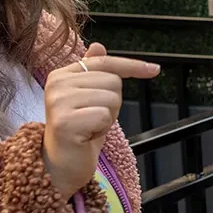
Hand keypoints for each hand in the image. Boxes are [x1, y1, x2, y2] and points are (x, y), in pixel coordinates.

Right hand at [43, 43, 158, 196]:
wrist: (60, 166)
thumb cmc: (79, 133)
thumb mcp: (89, 99)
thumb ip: (93, 72)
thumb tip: (99, 46)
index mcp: (62, 75)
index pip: (105, 63)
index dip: (132, 65)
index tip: (155, 70)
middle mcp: (57, 83)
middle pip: (113, 82)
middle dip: (113, 104)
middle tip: (93, 119)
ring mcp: (59, 102)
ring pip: (111, 98)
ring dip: (108, 117)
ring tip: (90, 127)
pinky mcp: (65, 121)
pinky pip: (105, 116)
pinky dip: (103, 129)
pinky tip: (87, 136)